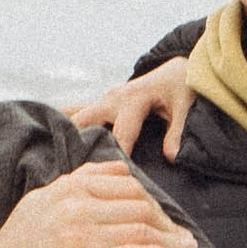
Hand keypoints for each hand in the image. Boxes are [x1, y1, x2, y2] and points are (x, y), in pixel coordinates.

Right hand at [0, 163, 197, 247]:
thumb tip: (111, 174)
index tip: (162, 216)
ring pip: (141, 227)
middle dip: (166, 221)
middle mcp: (73, 207)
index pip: (123, 181)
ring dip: (171, 240)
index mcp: (64, 189)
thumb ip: (73, 188)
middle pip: (138, 203)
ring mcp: (80, 236)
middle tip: (182, 237)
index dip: (150, 198)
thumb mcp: (38, 206)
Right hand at [66, 58, 195, 159]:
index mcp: (132, 100)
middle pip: (84, 122)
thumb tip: (171, 157)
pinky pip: (79, 114)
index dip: (116, 157)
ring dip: (73, 138)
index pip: (120, 135)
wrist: (176, 69)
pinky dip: (72, 129)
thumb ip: (177, 132)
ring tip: (68, 164)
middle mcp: (112, 99)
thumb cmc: (180, 87)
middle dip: (79, 145)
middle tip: (77, 171)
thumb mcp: (184, 107)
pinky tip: (62, 148)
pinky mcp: (102, 103)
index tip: (111, 177)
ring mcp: (104, 99)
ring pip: (77, 119)